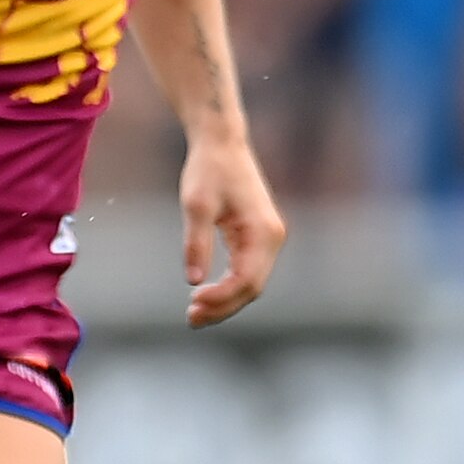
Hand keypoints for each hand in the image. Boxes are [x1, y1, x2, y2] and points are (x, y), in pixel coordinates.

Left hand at [177, 136, 284, 326]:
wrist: (222, 144)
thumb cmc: (208, 171)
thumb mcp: (196, 206)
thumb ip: (196, 243)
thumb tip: (193, 281)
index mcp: (263, 232)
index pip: (246, 279)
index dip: (221, 298)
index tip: (192, 304)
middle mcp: (272, 238)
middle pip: (252, 288)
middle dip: (223, 307)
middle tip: (190, 320)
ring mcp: (267, 238)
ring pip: (250, 282)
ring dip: (225, 301)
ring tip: (194, 314)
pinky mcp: (256, 236)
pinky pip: (246, 270)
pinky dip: (227, 286)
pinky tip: (204, 295)